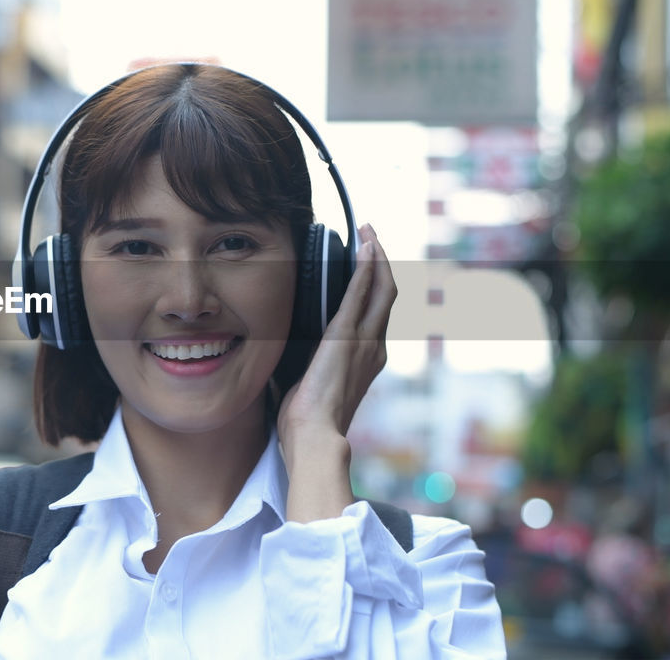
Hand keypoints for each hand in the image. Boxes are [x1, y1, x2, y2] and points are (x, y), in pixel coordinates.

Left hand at [277, 223, 396, 475]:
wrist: (314, 437)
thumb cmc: (306, 422)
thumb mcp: (309, 385)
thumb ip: (307, 365)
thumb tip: (282, 353)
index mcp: (365, 360)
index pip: (376, 314)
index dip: (374, 285)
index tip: (366, 263)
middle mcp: (373, 348)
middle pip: (386, 294)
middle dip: (381, 261)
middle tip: (371, 235)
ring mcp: (363, 342)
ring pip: (381, 289)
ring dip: (376, 257)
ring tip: (369, 232)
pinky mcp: (346, 338)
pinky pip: (362, 294)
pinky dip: (366, 268)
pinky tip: (365, 248)